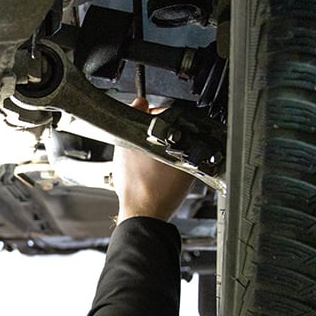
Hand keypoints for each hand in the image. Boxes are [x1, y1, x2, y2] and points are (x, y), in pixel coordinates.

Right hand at [112, 97, 195, 222]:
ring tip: (144, 161)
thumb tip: (139, 102)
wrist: (142, 213)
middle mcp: (189, 152)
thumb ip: (134, 118)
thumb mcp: (127, 145)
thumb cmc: (137, 185)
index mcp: (179, 140)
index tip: (141, 122)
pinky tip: (150, 173)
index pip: (167, 114)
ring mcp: (189, 167)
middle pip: (171, 132)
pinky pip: (173, 165)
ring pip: (172, 148)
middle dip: (155, 134)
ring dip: (158, 150)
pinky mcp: (187, 180)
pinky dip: (162, 166)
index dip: (149, 116)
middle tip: (139, 145)